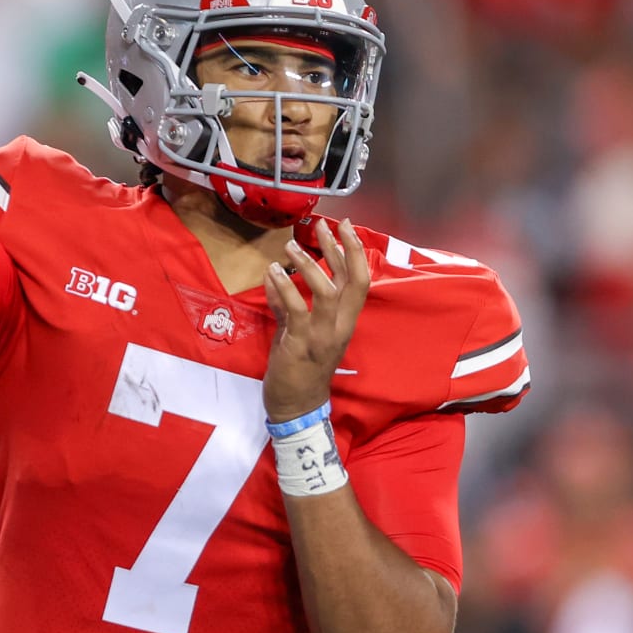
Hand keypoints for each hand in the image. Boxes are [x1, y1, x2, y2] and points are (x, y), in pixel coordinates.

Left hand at [262, 219, 369, 421]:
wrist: (297, 406)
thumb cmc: (299, 370)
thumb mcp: (296, 331)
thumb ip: (288, 305)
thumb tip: (276, 276)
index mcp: (345, 321)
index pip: (360, 280)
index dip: (355, 251)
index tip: (345, 227)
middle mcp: (340, 326)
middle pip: (354, 281)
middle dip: (343, 248)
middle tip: (326, 225)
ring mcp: (323, 335)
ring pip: (327, 291)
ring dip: (308, 265)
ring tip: (290, 246)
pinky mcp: (302, 342)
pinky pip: (297, 308)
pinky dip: (284, 286)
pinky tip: (273, 272)